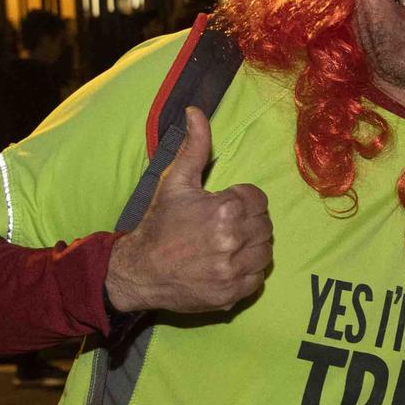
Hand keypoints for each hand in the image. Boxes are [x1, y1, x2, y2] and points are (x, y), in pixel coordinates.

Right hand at [104, 106, 272, 314]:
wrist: (139, 270)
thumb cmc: (159, 224)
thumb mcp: (175, 181)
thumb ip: (194, 146)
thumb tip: (196, 111)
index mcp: (225, 209)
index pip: (258, 199)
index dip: (242, 201)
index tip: (223, 208)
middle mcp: (232, 239)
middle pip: (265, 225)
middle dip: (248, 223)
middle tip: (225, 227)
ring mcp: (232, 269)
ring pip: (265, 252)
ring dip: (252, 248)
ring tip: (228, 245)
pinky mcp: (231, 294)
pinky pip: (257, 279)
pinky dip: (247, 273)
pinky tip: (227, 265)